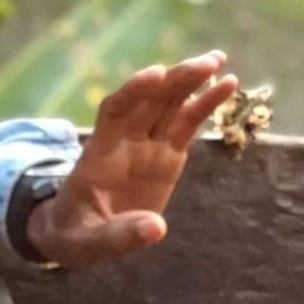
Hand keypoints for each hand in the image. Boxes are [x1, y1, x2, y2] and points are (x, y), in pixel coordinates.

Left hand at [26, 51, 235, 268]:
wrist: (77, 235)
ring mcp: (148, 145)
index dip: (134, 91)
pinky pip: (186, 124)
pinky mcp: (167, 156)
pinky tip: (226, 85)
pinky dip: (204, 105)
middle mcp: (125, 140)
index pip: (114, 111)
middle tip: (206, 62)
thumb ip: (121, 235)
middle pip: (148, 100)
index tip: (156, 74)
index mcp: (101, 153)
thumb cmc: (76, 234)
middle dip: (174, 80)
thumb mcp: (90, 242)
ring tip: (219, 60)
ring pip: (169, 105)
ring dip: (191, 81)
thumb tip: (157, 228)